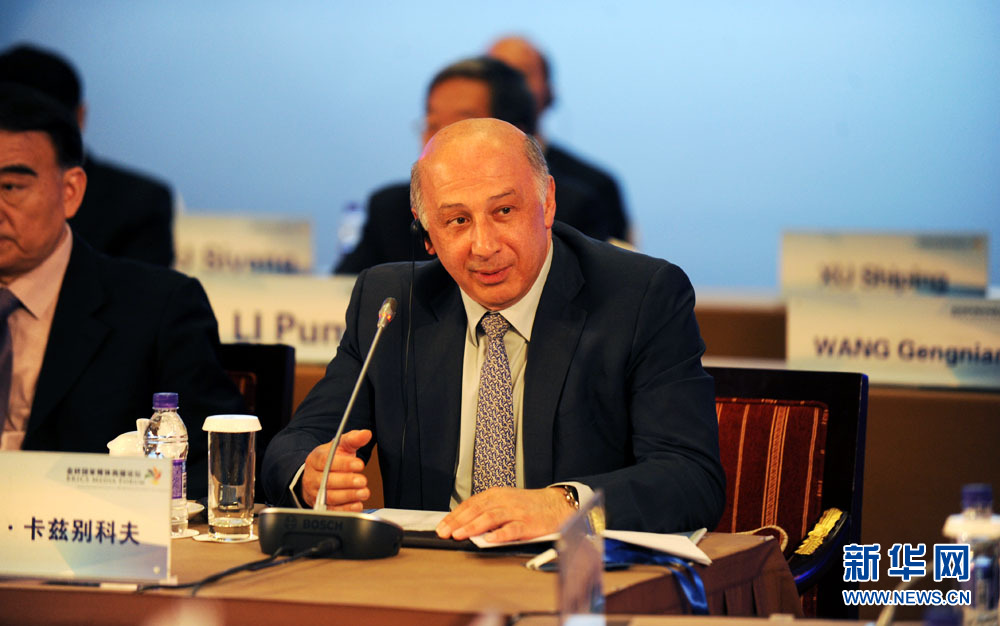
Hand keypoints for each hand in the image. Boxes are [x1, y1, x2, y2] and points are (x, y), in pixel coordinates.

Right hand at [300, 429, 372, 510]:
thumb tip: (366, 433)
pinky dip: (346, 509)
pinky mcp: (321, 506)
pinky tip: (358, 504)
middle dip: (347, 482)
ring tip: (364, 492)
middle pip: (327, 481)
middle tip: (362, 480)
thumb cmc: (332, 460)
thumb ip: (353, 439)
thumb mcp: (340, 447)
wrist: (319, 474)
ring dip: (348, 496)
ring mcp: (315, 493)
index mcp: (315, 459)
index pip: (326, 461)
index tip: (359, 464)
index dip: (343, 464)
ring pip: (330, 497)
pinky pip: (332, 510)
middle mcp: (312, 477)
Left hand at [435, 487, 575, 542]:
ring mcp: (516, 512)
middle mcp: (504, 501)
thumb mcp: (505, 502)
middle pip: (477, 510)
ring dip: (473, 526)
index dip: (454, 515)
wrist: (555, 505)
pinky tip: (490, 539)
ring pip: (491, 517)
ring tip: (460, 535)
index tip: (442, 526)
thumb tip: (463, 525)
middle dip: (458, 522)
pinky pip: (512, 529)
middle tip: (445, 532)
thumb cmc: (528, 505)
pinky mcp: (528, 524)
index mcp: (496, 494)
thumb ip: (487, 511)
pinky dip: (500, 534)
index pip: (470, 504)